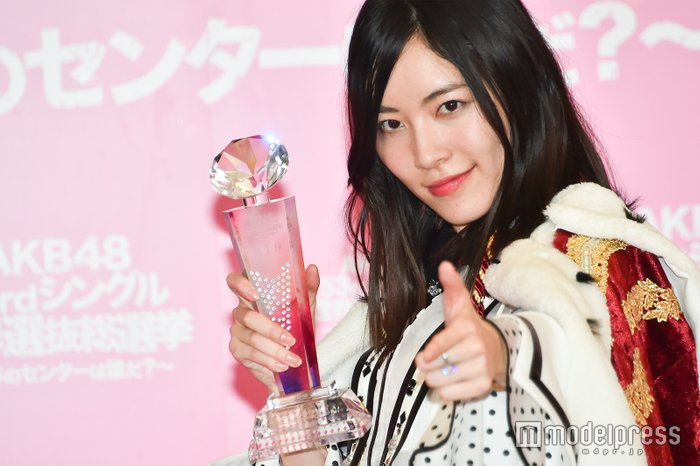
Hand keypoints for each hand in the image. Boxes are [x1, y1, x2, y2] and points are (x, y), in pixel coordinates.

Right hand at [227, 264, 319, 393]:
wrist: (295, 360)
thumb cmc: (296, 328)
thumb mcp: (305, 307)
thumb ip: (308, 287)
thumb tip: (312, 268)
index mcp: (253, 296)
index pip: (235, 282)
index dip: (240, 284)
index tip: (256, 294)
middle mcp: (241, 311)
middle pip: (247, 316)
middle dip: (271, 330)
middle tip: (290, 339)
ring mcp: (237, 331)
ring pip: (252, 338)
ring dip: (275, 350)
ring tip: (293, 359)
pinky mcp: (237, 350)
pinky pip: (251, 354)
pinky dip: (269, 361)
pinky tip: (282, 365)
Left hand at [415, 261, 506, 400]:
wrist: (497, 347)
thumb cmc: (469, 327)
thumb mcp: (459, 305)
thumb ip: (451, 286)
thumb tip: (444, 265)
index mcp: (466, 329)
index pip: (444, 343)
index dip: (431, 352)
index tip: (422, 358)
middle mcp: (475, 348)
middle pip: (435, 366)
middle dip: (428, 366)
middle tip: (433, 360)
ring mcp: (481, 368)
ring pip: (440, 382)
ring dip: (435, 379)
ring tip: (443, 369)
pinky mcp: (483, 385)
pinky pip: (451, 395)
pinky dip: (445, 392)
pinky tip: (451, 381)